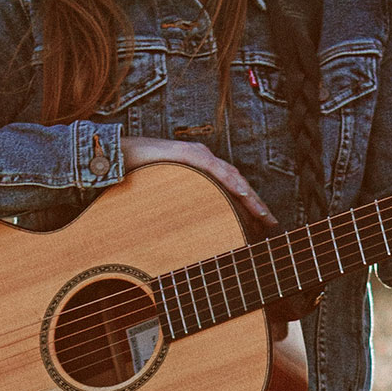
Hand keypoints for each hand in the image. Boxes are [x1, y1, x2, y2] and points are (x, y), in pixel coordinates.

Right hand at [121, 137, 276, 225]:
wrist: (118, 155)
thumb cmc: (139, 178)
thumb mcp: (165, 198)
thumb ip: (180, 210)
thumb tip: (190, 237)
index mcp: (201, 172)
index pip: (232, 188)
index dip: (250, 206)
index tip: (265, 225)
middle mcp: (204, 160)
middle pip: (238, 182)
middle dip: (257, 203)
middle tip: (273, 223)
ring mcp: (197, 155)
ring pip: (230, 175)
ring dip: (249, 195)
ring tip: (263, 213)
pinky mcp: (187, 153)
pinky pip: (212, 168)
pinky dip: (229, 180)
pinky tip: (241, 192)